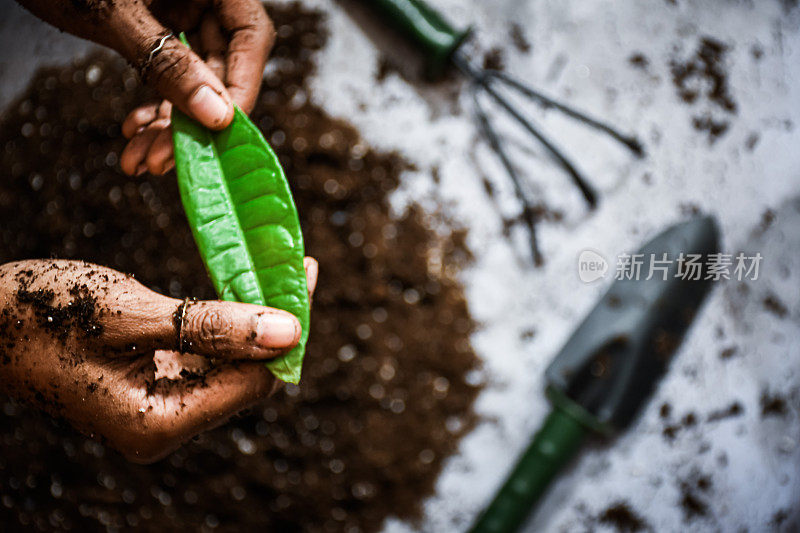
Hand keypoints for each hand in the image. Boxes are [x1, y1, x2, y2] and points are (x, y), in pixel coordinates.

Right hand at [0, 258, 316, 463]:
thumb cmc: (41, 313)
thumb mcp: (131, 314)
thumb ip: (213, 326)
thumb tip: (288, 332)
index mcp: (159, 422)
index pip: (254, 381)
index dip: (287, 329)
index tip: (304, 271)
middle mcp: (164, 426)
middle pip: (247, 376)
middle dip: (274, 323)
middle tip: (293, 264)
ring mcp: (158, 409)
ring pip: (230, 365)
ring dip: (252, 320)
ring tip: (273, 269)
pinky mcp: (151, 386)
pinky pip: (205, 358)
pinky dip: (225, 325)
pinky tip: (237, 290)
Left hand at [16, 0, 274, 174]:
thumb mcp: (115, 15)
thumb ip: (169, 63)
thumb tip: (217, 115)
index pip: (249, 37)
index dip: (241, 88)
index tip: (220, 131)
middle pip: (220, 67)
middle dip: (191, 121)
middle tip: (164, 160)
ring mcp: (180, 11)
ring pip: (193, 80)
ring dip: (168, 125)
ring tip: (142, 160)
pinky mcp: (157, 29)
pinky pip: (167, 74)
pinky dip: (152, 106)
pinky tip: (134, 130)